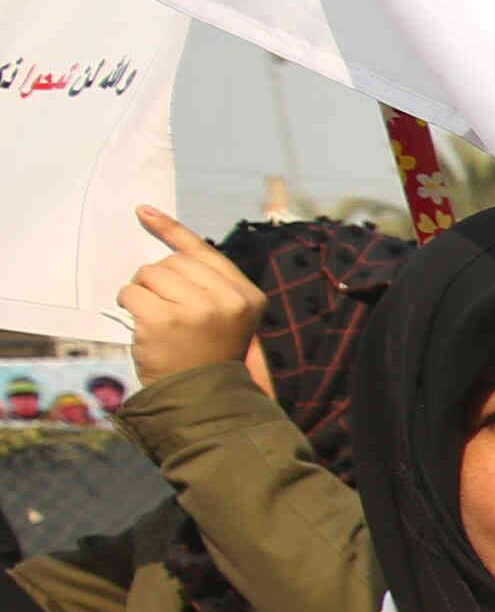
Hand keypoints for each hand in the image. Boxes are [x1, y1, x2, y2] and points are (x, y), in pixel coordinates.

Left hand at [118, 207, 265, 389]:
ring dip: (142, 292)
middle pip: (172, 262)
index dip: (171, 230)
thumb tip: (168, 247)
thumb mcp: (226, 316)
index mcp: (247, 295)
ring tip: (156, 318)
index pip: (203, 252)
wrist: (204, 400)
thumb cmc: (208, 355)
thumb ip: (208, 283)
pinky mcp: (164, 320)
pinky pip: (132, 293)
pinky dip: (129, 305)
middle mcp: (227, 299)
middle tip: (165, 308)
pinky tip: (143, 325)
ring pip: (149, 274)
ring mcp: (196, 309)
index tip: (143, 212)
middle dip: (159, 279)